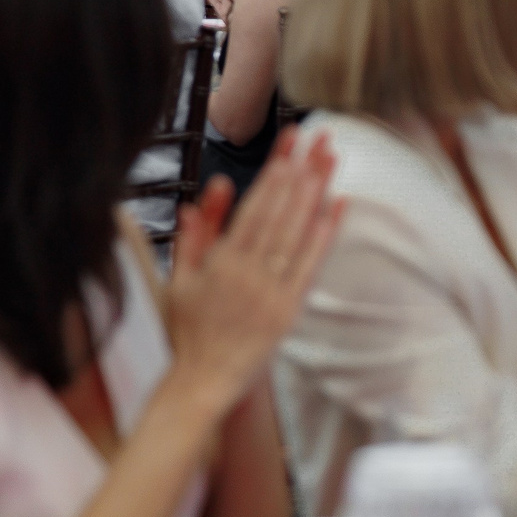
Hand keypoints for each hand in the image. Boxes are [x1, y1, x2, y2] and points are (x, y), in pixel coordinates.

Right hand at [163, 129, 344, 418]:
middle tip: (318, 136)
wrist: (202, 380)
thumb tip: (214, 189)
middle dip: (301, 169)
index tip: (288, 142)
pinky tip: (337, 206)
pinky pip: (311, 264)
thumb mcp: (179, 278)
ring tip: (330, 158)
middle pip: (281, 211)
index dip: (273, 170)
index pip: (254, 205)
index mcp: (220, 263)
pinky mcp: (290, 309)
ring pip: (299, 232)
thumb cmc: (188, 328)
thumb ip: (196, 233)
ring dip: (317, 192)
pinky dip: (326, 234)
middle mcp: (249, 274)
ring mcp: (273, 291)